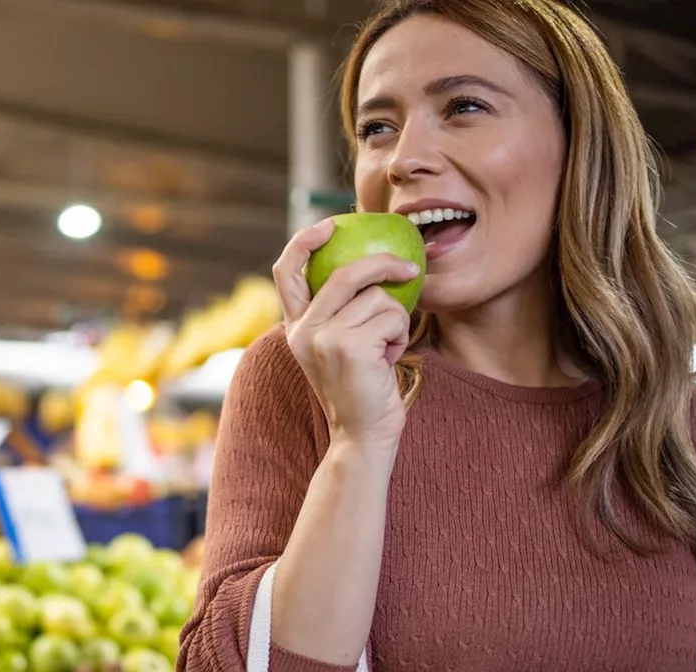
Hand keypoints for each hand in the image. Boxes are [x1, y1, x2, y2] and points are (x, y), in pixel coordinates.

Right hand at [272, 218, 417, 453]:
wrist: (362, 436)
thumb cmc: (361, 389)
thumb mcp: (339, 346)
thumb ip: (340, 312)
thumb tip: (371, 268)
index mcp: (296, 326)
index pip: (286, 271)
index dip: (304, 240)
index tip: (331, 225)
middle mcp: (304, 330)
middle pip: (345, 274)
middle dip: (383, 265)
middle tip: (409, 269)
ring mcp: (324, 338)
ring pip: (378, 299)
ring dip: (396, 320)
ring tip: (388, 348)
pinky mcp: (351, 348)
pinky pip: (392, 318)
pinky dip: (401, 336)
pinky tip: (390, 360)